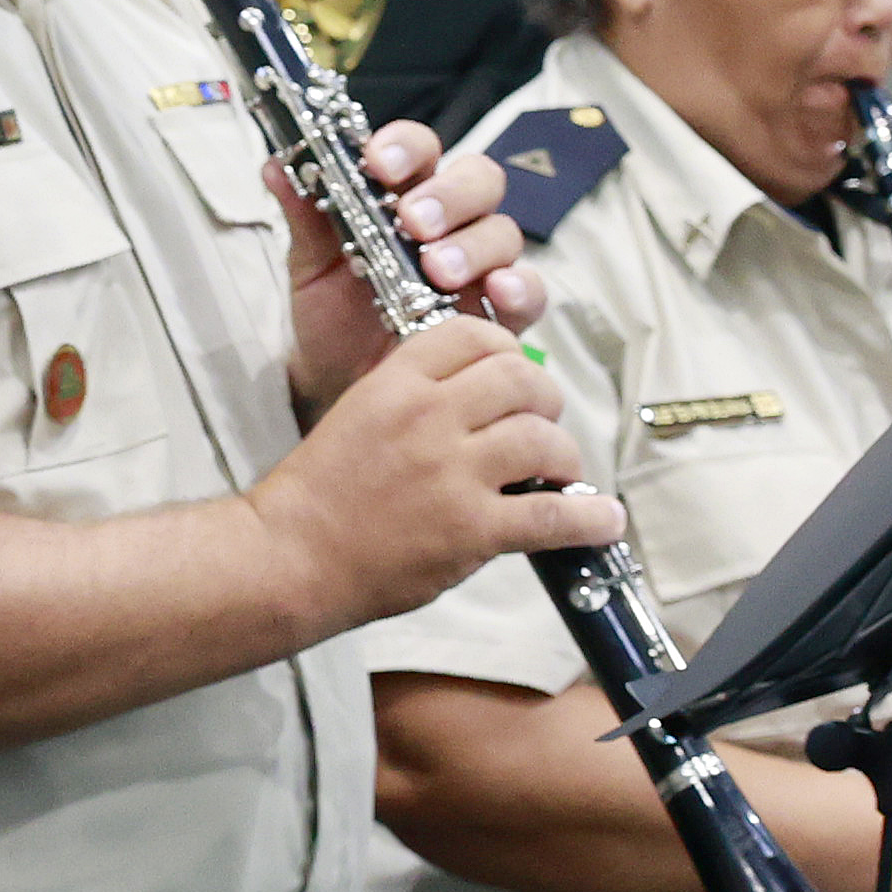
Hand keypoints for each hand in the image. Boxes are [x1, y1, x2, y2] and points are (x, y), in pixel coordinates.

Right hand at [249, 319, 613, 626]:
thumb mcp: (356, 414)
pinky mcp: (472, 529)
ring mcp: (453, 473)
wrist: (289, 557)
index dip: (506, 350)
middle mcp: (428, 417)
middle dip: (544, 400)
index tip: (513, 372)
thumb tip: (482, 395)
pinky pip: (553, 515)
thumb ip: (414, 395)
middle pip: (522, 379)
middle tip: (542, 423)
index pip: (474, 334)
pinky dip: (588, 518)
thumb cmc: (319, 493)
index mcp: (395, 383)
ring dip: (564, 456)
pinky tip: (602, 518)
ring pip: (544, 440)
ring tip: (559, 472)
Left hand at [280, 119, 533, 408]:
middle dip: (448, 194)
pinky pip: (529, 291)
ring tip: (437, 270)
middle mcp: (451, 222)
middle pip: (477, 180)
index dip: (404, 147)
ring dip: (472, 244)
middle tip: (414, 221)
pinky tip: (497, 291)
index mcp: (403, 194)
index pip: (419, 149)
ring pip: (502, 232)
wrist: (341, 382)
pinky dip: (520, 287)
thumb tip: (276, 166)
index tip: (377, 162)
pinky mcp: (501, 312)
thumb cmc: (332, 313)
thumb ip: (304, 215)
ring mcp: (481, 265)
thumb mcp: (310, 265)